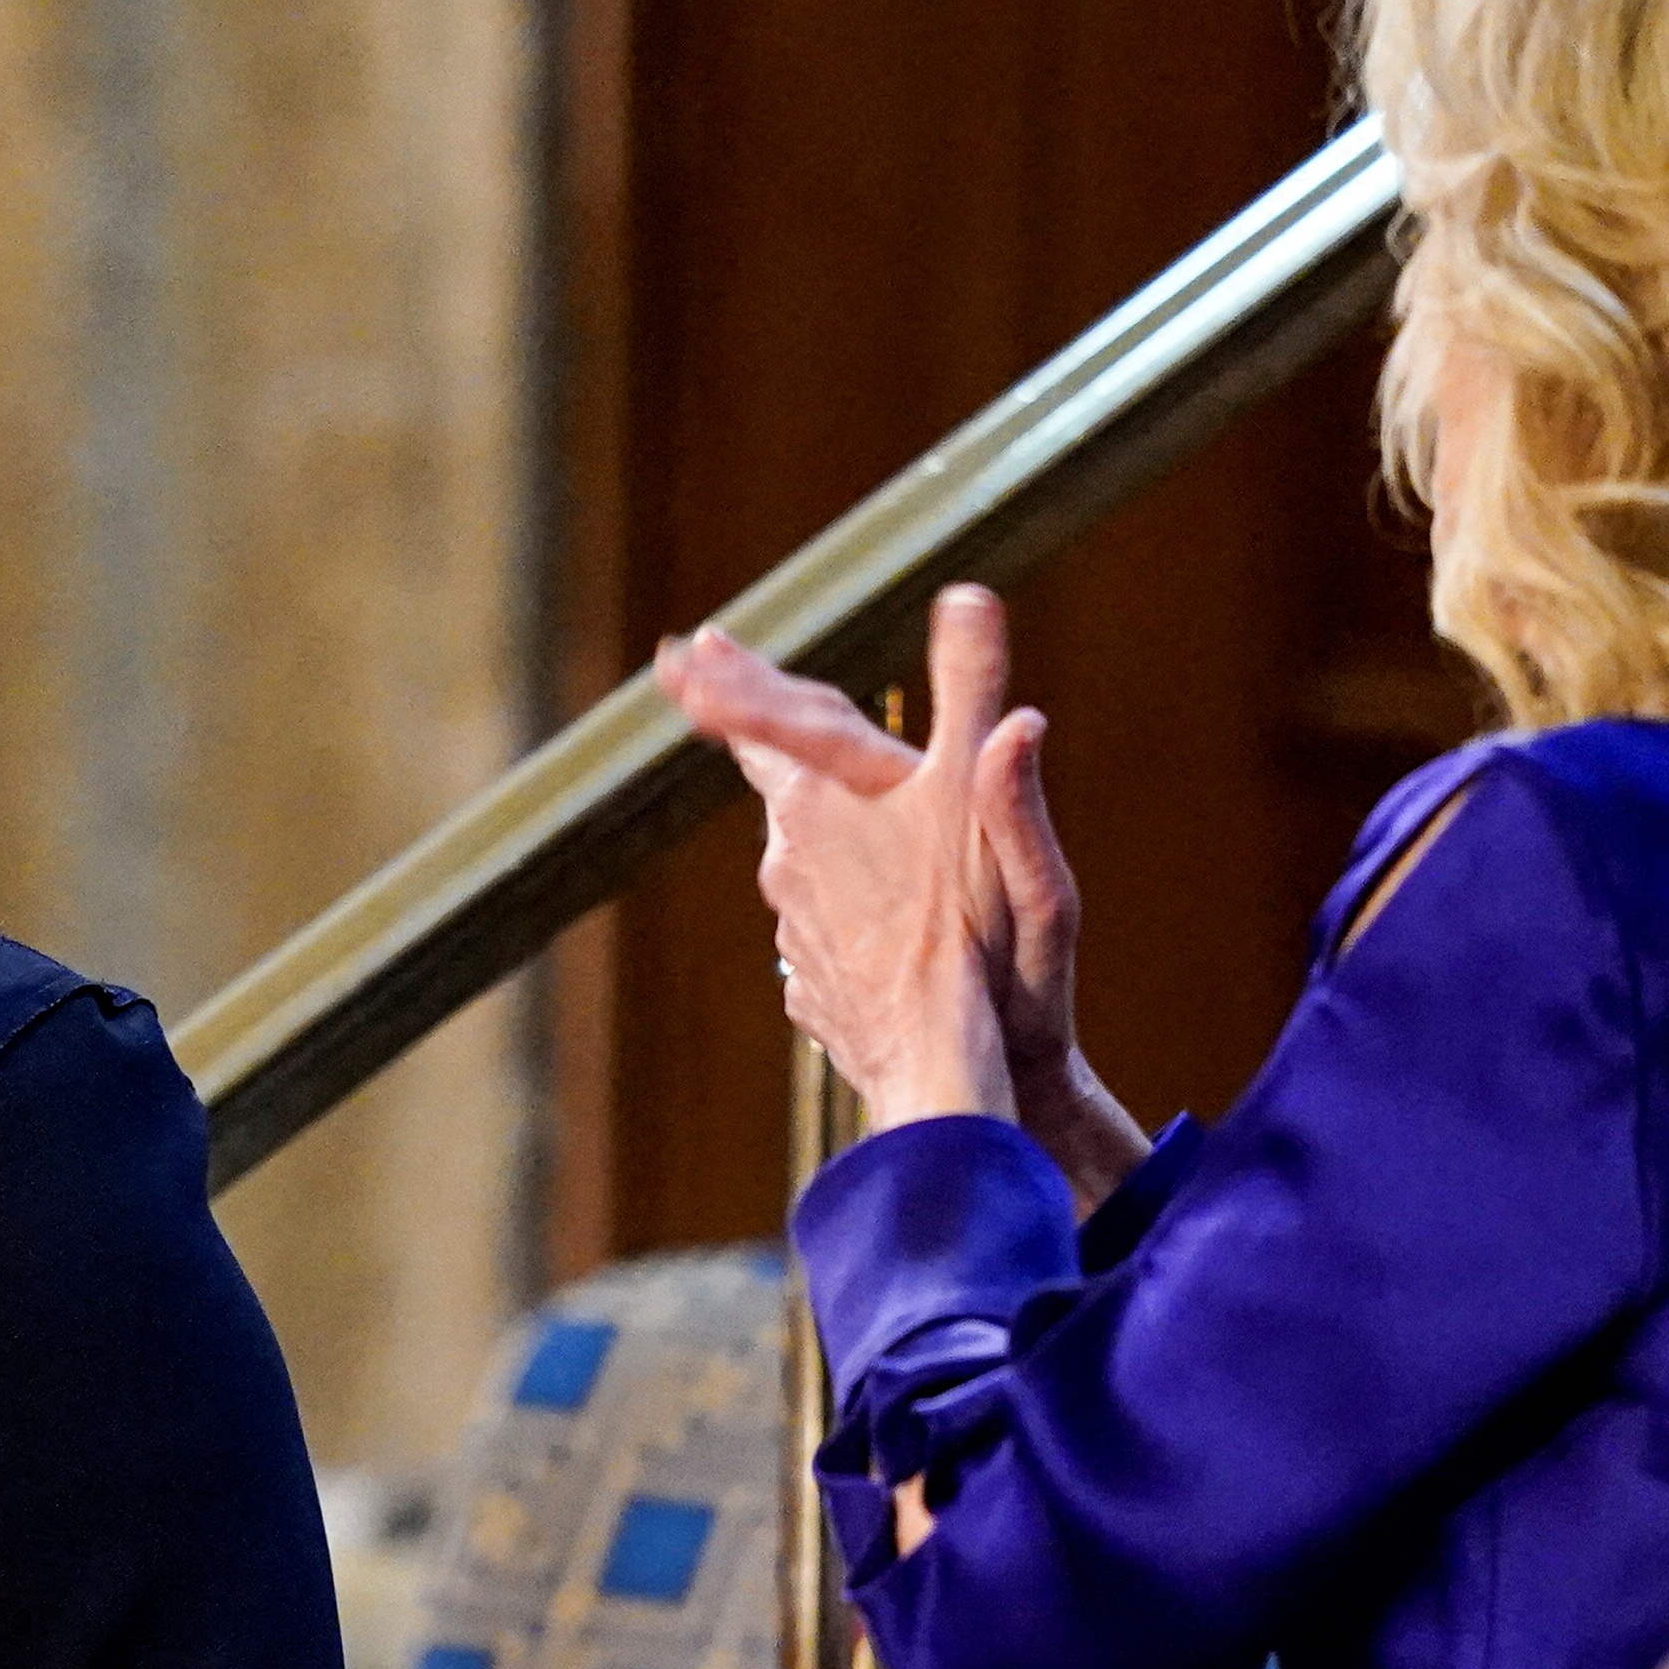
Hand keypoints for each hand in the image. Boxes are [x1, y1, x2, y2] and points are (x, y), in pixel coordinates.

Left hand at [655, 585, 1141, 1202]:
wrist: (940, 1068)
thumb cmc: (971, 932)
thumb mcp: (983, 802)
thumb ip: (972, 702)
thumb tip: (970, 600)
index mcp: (825, 797)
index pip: (771, 718)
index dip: (733, 678)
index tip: (685, 649)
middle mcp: (791, 856)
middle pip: (776, 785)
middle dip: (754, 738)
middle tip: (712, 691)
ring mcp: (794, 925)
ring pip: (803, 863)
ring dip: (817, 839)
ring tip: (836, 823)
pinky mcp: (811, 982)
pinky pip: (826, 931)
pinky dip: (846, 916)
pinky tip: (877, 929)